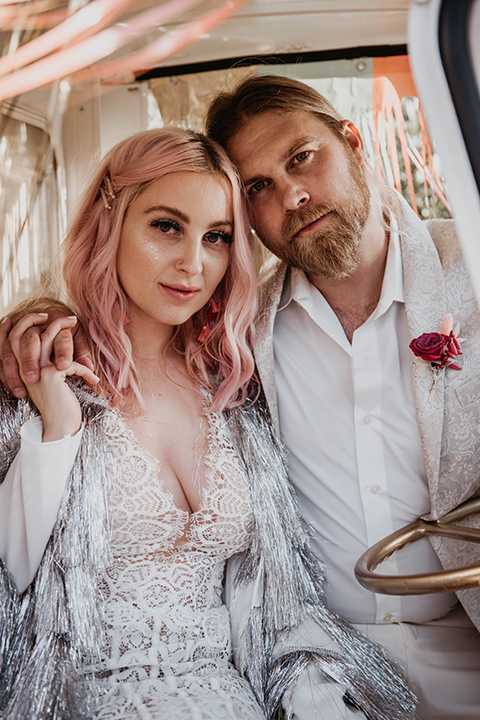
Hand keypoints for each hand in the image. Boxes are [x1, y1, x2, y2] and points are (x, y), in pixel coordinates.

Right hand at [9, 315, 98, 441]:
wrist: (61, 430)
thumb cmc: (60, 407)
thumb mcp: (55, 383)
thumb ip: (54, 364)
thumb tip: (62, 353)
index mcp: (24, 369)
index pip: (11, 339)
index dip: (20, 324)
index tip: (39, 315)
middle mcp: (26, 369)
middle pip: (24, 334)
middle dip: (41, 318)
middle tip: (63, 315)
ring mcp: (36, 371)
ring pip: (44, 337)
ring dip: (60, 326)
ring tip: (74, 321)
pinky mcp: (52, 376)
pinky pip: (70, 360)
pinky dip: (85, 368)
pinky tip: (93, 380)